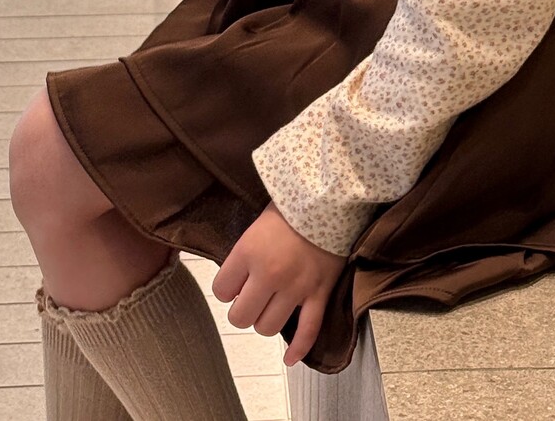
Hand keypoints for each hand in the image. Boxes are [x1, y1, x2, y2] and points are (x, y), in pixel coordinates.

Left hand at [211, 201, 346, 366]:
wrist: (333, 196)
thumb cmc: (293, 204)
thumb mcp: (259, 221)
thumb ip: (246, 251)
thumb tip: (236, 277)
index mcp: (249, 251)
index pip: (221, 290)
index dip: (226, 289)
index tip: (235, 282)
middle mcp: (269, 274)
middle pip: (241, 317)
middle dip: (243, 310)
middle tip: (251, 297)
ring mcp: (295, 287)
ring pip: (268, 327)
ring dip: (267, 321)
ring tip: (271, 307)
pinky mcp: (319, 293)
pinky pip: (307, 331)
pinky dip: (298, 349)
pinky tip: (289, 358)